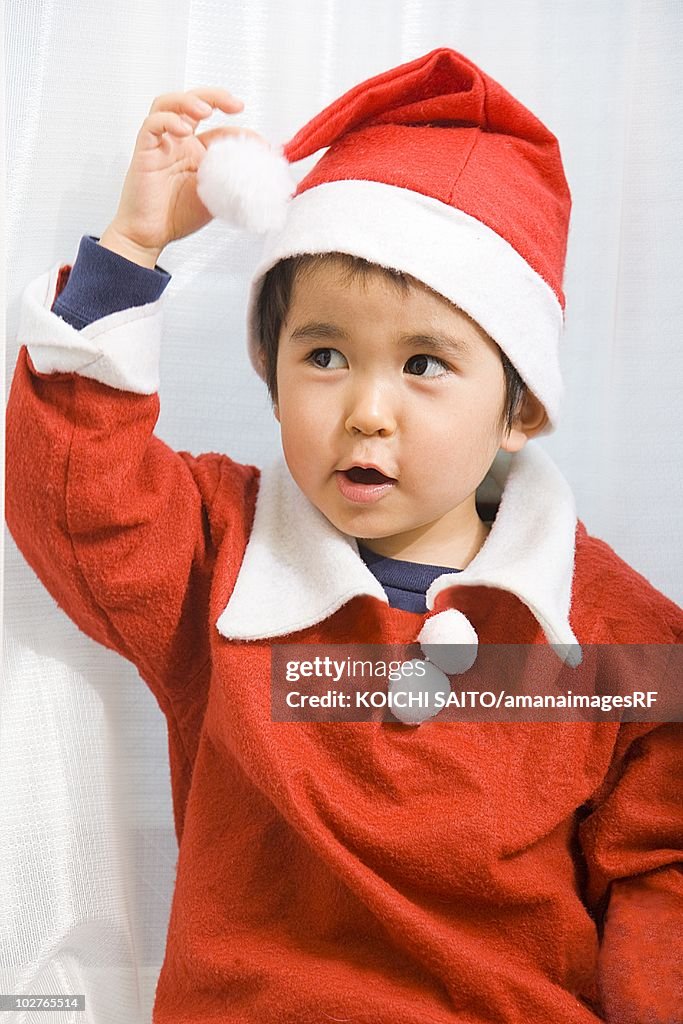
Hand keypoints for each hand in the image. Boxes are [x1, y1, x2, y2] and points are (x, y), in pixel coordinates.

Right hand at [100, 88, 264, 265]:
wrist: (151, 235)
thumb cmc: (178, 217)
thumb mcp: (216, 198)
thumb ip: (233, 183)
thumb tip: (262, 176)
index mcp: (198, 153)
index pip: (220, 130)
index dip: (241, 132)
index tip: (260, 143)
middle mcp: (179, 143)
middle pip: (194, 104)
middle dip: (216, 97)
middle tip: (236, 104)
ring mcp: (161, 143)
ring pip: (169, 104)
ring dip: (188, 101)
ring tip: (206, 110)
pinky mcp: (144, 150)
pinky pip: (152, 124)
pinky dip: (168, 121)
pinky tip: (183, 130)